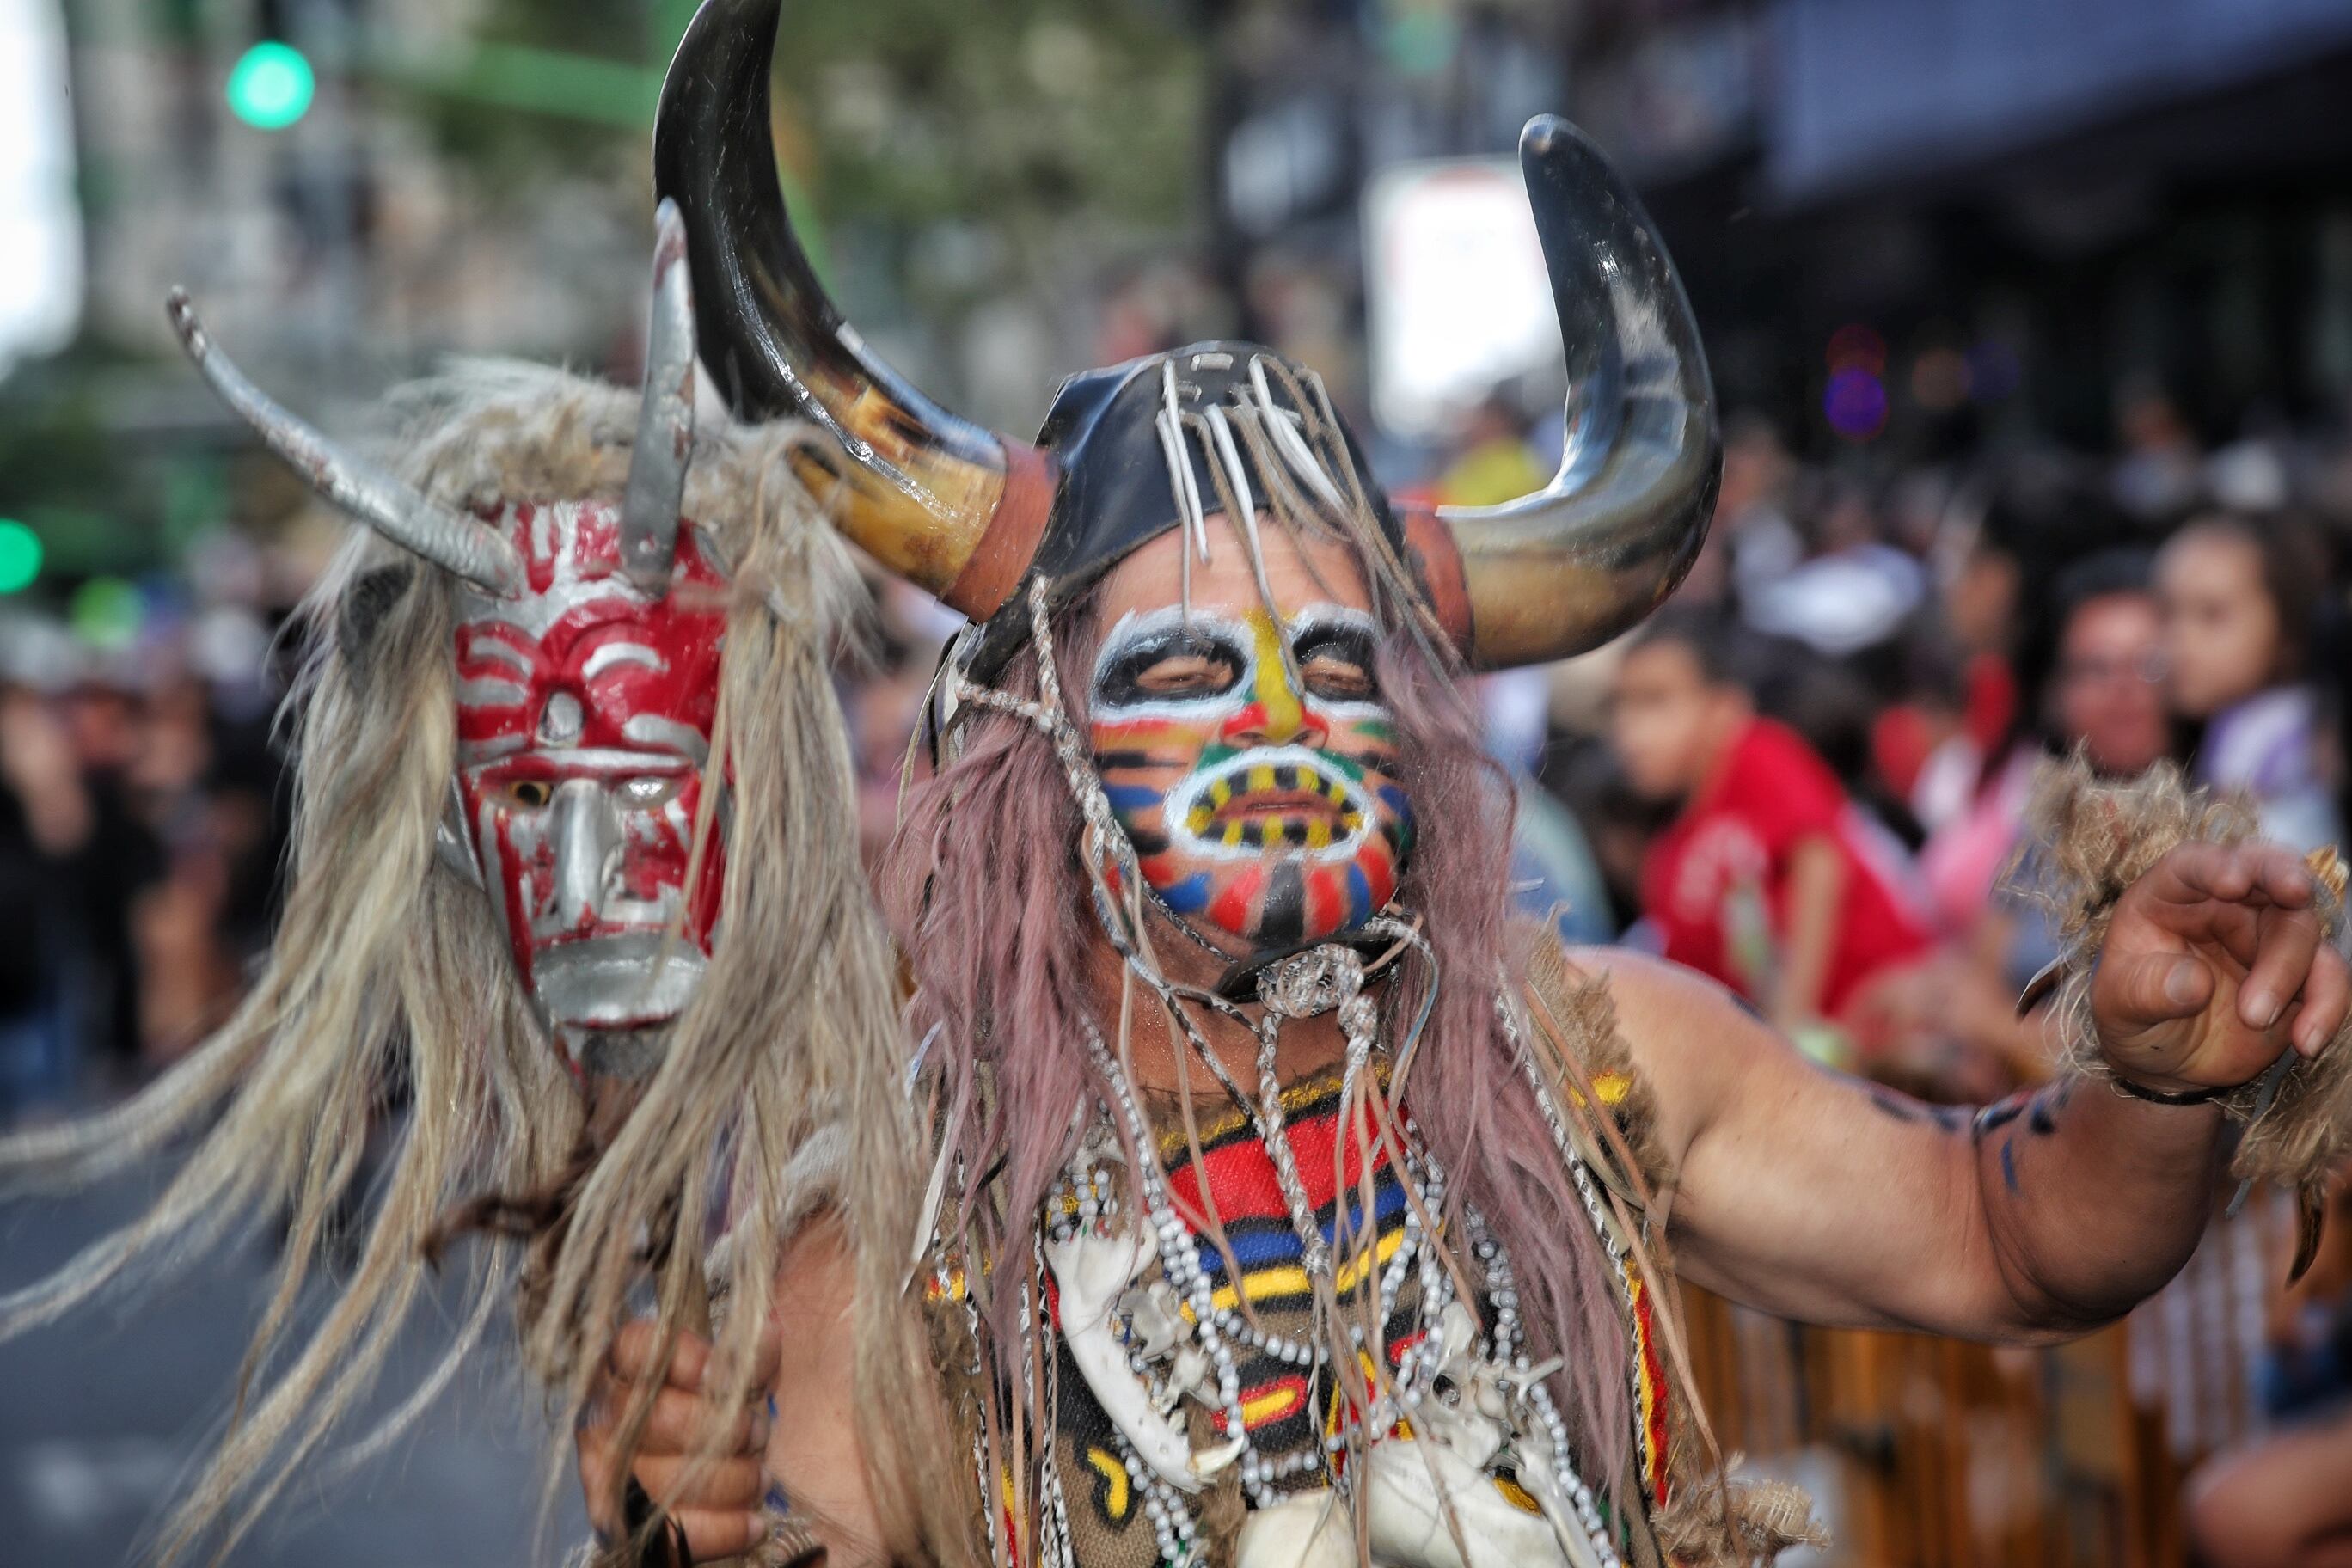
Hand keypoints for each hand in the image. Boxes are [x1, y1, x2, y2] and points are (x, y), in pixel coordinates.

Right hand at [576, 1322, 781, 1562]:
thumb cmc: (722, 1412)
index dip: (684, 1358)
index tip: (722, 1373)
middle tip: (758, 1433)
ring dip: (732, 1481)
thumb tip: (769, 1331)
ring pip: (667, 1479)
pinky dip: (722, 1530)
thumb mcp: (740, 1375)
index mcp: (627, 1365)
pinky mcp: (622, 1525)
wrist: (709, 1475)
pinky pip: (671, 1532)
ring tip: (762, 1477)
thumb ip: (751, 1353)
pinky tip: (754, 1522)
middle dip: (724, 1429)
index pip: (635, 1346)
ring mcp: (606, 1471)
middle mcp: (605, 1415)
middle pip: (657, 1417)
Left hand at [2092, 843, 2351, 1093]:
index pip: (2193, 865)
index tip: (2231, 882)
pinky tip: (2305, 1041)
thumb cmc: (2134, 1016)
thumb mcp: (2121, 1007)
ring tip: (2254, 1019)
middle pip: (2266, 875)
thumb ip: (2148, 991)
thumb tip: (2193, 982)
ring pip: (2302, 928)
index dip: (2216, 865)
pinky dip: (2327, 1005)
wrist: (2167, 1058)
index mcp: (2170, 895)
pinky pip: (2328, 976)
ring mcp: (2266, 936)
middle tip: (2294, 892)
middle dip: (2284, 877)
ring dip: (2290, 971)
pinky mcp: (2301, 975)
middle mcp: (2225, 905)